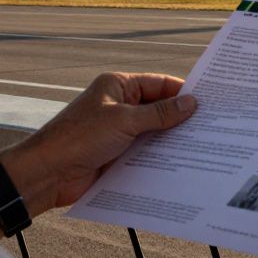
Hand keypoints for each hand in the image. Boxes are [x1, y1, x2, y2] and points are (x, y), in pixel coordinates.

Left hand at [1, 72, 196, 210]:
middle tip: (210, 125)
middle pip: (158, 108)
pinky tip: (180, 163)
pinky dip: (160, 156)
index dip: (182, 92)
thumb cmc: (79, 138)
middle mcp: (119, 105)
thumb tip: (191, 103)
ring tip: (201, 146)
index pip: (158, 84)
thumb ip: (160, 113)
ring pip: (153, 132)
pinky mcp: (117, 154)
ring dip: (171, 139)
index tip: (208, 102)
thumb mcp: (124, 121)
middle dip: (180, 118)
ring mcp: (118, 131)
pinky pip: (145, 152)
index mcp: (118, 86)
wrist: (47, 174)